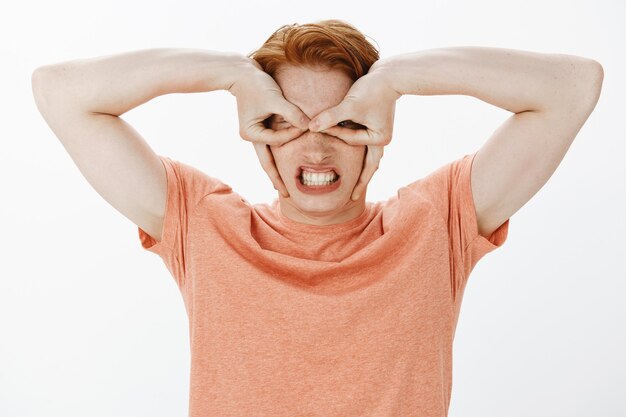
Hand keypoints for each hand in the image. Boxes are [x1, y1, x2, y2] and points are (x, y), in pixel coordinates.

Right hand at [228, 59, 309, 196]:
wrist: (241, 73)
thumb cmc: (257, 84)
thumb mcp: (275, 98)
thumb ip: (292, 113)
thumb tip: (309, 126)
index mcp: (251, 133)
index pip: (277, 140)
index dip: (293, 134)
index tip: (306, 125)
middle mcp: (252, 137)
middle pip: (267, 162)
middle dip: (277, 178)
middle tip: (287, 195)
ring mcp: (255, 134)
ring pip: (268, 157)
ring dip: (276, 171)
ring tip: (283, 188)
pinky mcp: (260, 128)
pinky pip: (271, 146)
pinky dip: (278, 156)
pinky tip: (282, 167)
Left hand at [307, 64, 400, 200]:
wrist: (390, 74)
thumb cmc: (372, 89)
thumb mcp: (350, 104)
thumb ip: (330, 117)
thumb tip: (310, 127)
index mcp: (379, 139)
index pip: (351, 141)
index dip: (335, 134)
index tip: (317, 128)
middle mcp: (381, 140)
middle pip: (370, 166)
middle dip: (360, 181)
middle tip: (352, 199)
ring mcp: (380, 134)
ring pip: (369, 157)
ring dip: (361, 169)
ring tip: (355, 186)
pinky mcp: (376, 126)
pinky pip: (365, 144)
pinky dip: (358, 152)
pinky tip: (354, 161)